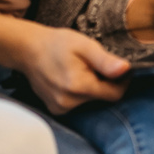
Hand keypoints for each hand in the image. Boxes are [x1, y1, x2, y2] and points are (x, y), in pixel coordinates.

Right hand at [0, 16, 129, 114]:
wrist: (28, 50)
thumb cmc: (57, 44)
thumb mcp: (85, 46)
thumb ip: (105, 60)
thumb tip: (125, 69)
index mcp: (78, 87)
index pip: (115, 94)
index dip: (122, 82)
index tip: (121, 69)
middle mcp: (69, 102)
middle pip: (103, 97)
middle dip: (105, 82)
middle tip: (94, 65)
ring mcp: (60, 107)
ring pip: (91, 101)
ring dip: (92, 87)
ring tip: (80, 70)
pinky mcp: (55, 109)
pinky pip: (79, 103)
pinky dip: (81, 92)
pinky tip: (72, 79)